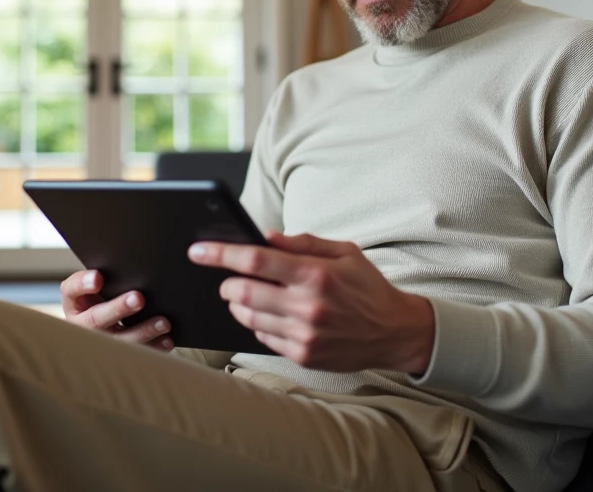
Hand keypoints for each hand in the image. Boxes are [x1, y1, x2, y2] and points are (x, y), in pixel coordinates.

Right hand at [59, 269, 173, 351]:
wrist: (102, 326)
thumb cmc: (102, 299)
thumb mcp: (97, 288)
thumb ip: (107, 278)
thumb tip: (132, 265)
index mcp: (75, 302)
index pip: (72, 290)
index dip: (83, 284)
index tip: (98, 278)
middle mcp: (82, 326)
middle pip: (96, 319)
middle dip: (117, 308)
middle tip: (138, 298)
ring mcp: (100, 345)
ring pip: (118, 341)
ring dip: (142, 331)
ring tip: (163, 322)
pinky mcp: (119, 357)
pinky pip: (136, 355)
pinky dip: (154, 347)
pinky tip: (167, 339)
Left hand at [188, 231, 434, 373]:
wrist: (394, 332)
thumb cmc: (367, 287)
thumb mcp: (344, 252)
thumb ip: (302, 242)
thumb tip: (263, 237)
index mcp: (316, 274)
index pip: (255, 261)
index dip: (220, 254)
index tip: (197, 250)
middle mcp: (307, 306)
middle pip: (243, 292)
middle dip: (227, 282)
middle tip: (228, 278)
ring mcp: (304, 335)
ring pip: (248, 317)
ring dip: (238, 303)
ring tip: (245, 294)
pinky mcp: (303, 355)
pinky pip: (262, 337)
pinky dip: (257, 323)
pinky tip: (268, 314)